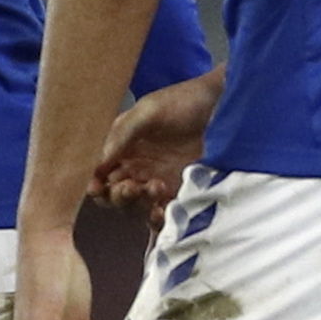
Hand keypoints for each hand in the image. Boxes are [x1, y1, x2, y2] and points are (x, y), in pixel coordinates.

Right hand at [94, 71, 222, 219]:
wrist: (224, 104)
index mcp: (123, 150)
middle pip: (116, 197)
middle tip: (131, 187)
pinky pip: (165, 213)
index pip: (100, 177)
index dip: (95, 186)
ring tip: (157, 187)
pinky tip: (163, 210)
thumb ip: (122, 135)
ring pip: (138, 208)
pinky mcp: (183, 192)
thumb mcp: (148, 111)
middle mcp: (138, 169)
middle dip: (119, 196)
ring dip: (140, 204)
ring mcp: (160, 182)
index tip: (98, 188)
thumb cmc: (185, 101)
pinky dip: (159, 218)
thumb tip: (98, 165)